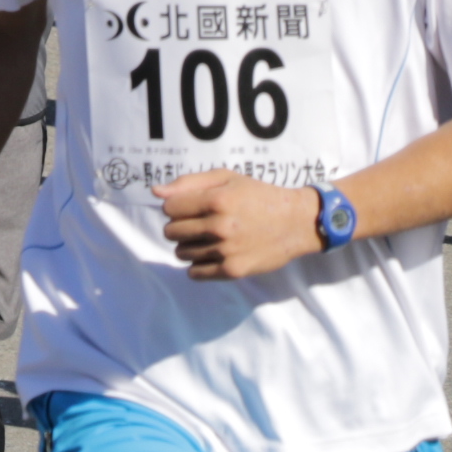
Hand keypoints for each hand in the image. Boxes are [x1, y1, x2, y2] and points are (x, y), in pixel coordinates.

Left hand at [155, 172, 325, 280]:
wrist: (295, 222)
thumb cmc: (258, 195)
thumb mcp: (228, 178)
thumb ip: (189, 182)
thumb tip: (156, 192)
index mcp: (217, 199)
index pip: (169, 209)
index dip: (176, 207)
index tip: (190, 207)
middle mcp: (219, 225)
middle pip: (171, 232)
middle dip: (180, 227)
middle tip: (200, 223)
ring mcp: (225, 250)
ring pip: (181, 253)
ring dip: (189, 246)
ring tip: (209, 238)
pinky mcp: (232, 270)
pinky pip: (195, 273)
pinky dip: (198, 265)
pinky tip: (213, 254)